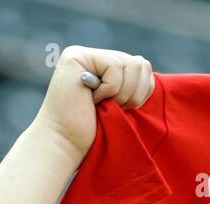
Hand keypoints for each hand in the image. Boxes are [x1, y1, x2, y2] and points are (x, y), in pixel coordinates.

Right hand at [32, 46, 155, 161]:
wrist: (66, 143)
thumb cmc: (94, 132)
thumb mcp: (122, 104)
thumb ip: (133, 83)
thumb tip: (144, 65)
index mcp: (107, 67)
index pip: (142, 67)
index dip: (141, 93)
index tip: (120, 108)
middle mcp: (95, 56)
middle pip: (140, 64)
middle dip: (133, 94)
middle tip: (111, 107)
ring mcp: (83, 54)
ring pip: (131, 64)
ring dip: (122, 94)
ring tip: (102, 103)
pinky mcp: (75, 56)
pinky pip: (114, 67)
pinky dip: (109, 90)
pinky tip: (91, 98)